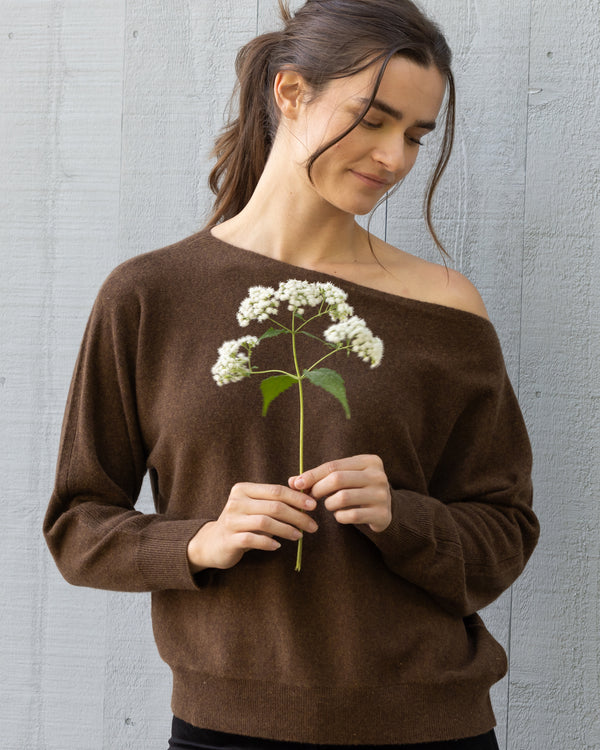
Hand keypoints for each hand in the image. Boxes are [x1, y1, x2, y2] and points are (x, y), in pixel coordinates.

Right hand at [187, 482, 317, 572]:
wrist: (213, 542)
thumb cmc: (242, 523)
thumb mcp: (255, 507)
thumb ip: (274, 500)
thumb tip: (306, 497)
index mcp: (243, 489)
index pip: (276, 490)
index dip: (297, 498)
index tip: (313, 506)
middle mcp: (236, 502)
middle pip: (274, 506)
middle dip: (297, 515)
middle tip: (312, 525)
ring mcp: (231, 520)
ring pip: (265, 522)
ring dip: (287, 529)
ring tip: (299, 535)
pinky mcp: (229, 538)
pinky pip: (253, 539)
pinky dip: (268, 542)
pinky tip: (278, 545)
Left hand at [288, 454, 391, 532]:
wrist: (386, 510)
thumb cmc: (358, 489)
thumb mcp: (345, 478)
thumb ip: (320, 477)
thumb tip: (292, 481)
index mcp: (369, 461)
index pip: (334, 466)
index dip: (313, 475)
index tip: (297, 484)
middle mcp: (378, 476)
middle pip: (337, 479)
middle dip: (318, 489)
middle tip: (312, 497)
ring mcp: (382, 495)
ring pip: (343, 498)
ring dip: (329, 504)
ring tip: (330, 505)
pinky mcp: (382, 514)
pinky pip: (351, 516)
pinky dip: (340, 517)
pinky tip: (340, 515)